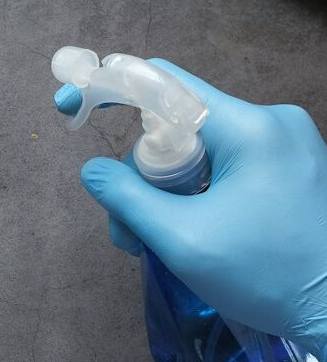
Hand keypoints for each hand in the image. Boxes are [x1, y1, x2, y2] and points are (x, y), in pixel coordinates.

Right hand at [56, 60, 326, 360]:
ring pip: (197, 148)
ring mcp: (286, 144)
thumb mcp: (183, 240)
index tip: (69, 105)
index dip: (107, 88)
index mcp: (249, 128)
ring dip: (165, 190)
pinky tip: (189, 230)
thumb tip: (93, 171)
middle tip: (127, 231)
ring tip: (154, 244)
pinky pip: (223, 164)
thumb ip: (127, 198)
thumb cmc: (271, 278)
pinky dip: (195, 192)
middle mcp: (271, 122)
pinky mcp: (292, 167)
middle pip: (174, 124)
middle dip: (140, 173)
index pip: (162, 82)